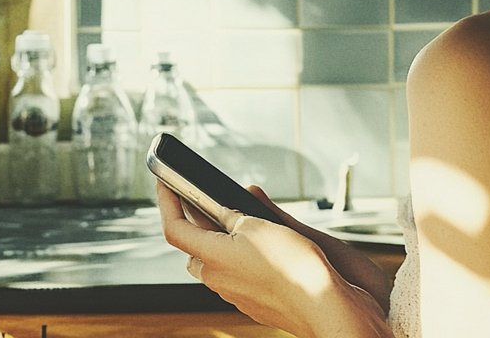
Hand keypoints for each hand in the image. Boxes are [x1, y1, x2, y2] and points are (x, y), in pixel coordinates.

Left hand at [156, 182, 390, 337]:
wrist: (325, 308)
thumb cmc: (295, 267)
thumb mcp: (264, 225)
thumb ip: (241, 212)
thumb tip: (231, 201)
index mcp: (212, 258)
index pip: (175, 229)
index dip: (167, 202)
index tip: (164, 182)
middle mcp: (219, 279)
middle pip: (195, 251)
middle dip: (197, 226)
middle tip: (208, 203)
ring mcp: (237, 295)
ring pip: (218, 266)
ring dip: (223, 244)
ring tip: (242, 223)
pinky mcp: (257, 304)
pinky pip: (241, 278)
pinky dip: (244, 260)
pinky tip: (266, 249)